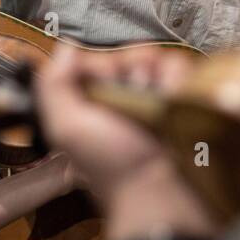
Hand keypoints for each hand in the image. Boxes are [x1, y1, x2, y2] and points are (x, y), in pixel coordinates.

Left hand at [34, 45, 189, 202]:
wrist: (158, 191)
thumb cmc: (111, 167)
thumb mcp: (68, 128)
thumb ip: (55, 86)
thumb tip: (66, 47)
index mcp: (96, 103)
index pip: (100, 60)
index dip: (102, 66)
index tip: (103, 84)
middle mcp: (126, 98)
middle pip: (128, 55)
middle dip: (128, 69)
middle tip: (128, 97)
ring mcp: (156, 98)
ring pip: (154, 59)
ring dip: (152, 74)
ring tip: (151, 102)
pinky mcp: (183, 99)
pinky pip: (180, 69)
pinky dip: (176, 78)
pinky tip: (170, 99)